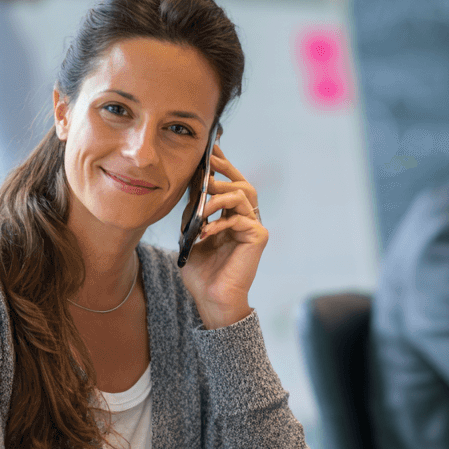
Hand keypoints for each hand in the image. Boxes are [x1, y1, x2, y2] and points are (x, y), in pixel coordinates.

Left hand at [179, 144, 267, 328]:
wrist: (212, 299)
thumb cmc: (202, 273)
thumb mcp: (191, 235)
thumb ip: (194, 213)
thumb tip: (191, 187)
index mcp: (232, 217)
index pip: (231, 185)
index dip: (223, 166)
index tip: (210, 149)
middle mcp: (246, 219)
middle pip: (242, 184)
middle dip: (224, 171)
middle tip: (207, 164)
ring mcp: (254, 227)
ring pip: (244, 196)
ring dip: (220, 196)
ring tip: (202, 205)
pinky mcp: (258, 238)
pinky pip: (240, 219)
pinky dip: (220, 222)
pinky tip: (205, 232)